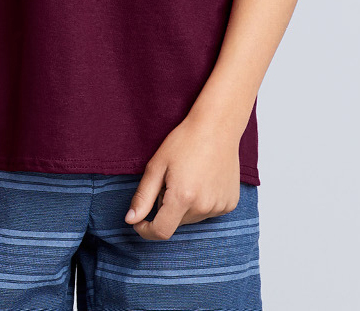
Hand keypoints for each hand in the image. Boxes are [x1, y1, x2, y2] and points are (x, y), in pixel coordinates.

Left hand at [123, 114, 240, 239]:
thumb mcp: (157, 165)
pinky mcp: (229, 203)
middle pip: (176, 222)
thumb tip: (130, 220)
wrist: (217, 127)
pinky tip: (204, 180)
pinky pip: (208, 212)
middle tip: (171, 180)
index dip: (146, 230)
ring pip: (192, 217)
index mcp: (182, 197)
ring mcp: (219, 206)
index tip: (140, 221)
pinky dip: (202, 202)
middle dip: (167, 208)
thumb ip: (143, 196)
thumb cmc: (185, 141)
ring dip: (185, 206)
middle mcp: (203, 207)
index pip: (161, 231)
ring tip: (189, 177)